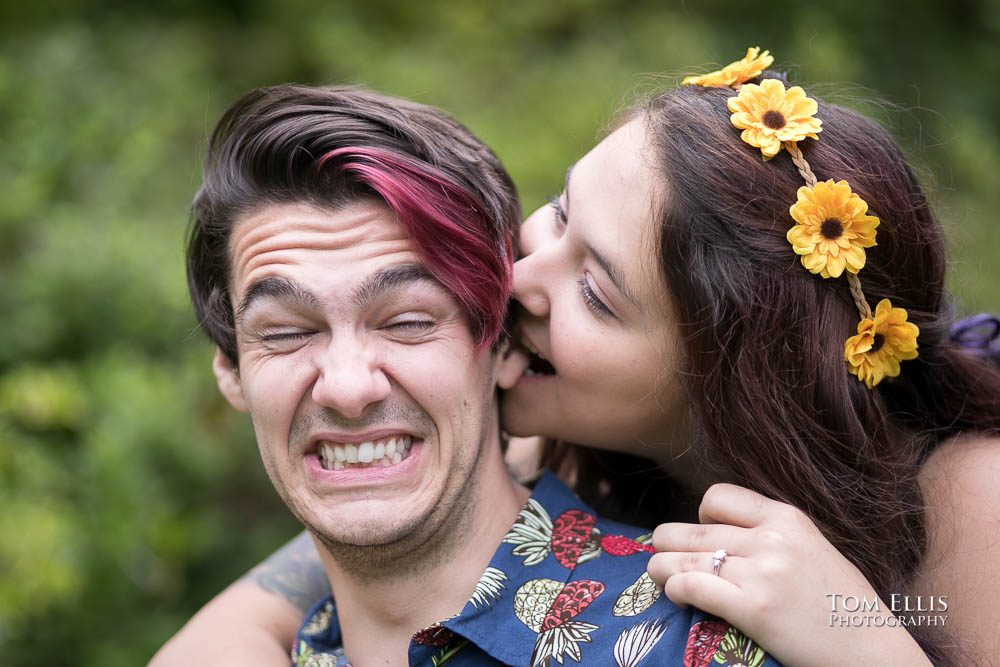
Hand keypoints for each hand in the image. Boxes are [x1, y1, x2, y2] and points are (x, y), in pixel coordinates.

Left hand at [646, 483, 931, 666]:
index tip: (705, 537)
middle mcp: (771, 539)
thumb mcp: (812, 548)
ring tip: (660, 577)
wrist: (872, 651)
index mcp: (786, 518)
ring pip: (681, 557)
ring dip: (661, 567)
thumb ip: (771, 533)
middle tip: (668, 558)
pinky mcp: (753, 608)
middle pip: (691, 529)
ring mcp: (762, 573)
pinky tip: (677, 596)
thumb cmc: (841, 605)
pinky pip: (692, 586)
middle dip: (669, 543)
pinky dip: (674, 589)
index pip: (717, 496)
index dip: (700, 516)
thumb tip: (719, 529)